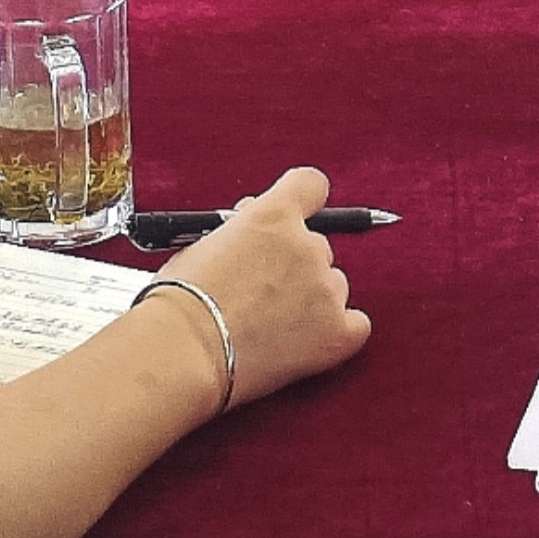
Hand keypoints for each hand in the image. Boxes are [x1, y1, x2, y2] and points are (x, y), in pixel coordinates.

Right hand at [155, 166, 372, 408]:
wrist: (183, 352)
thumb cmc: (181, 301)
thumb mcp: (203, 242)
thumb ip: (241, 230)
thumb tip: (252, 228)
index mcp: (273, 214)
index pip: (311, 185)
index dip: (304, 200)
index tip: (293, 217)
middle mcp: (306, 246)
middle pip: (317, 247)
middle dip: (293, 264)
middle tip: (259, 291)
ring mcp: (325, 289)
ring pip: (332, 286)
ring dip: (311, 300)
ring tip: (271, 326)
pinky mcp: (335, 332)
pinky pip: (356, 325)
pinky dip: (338, 330)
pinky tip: (309, 341)